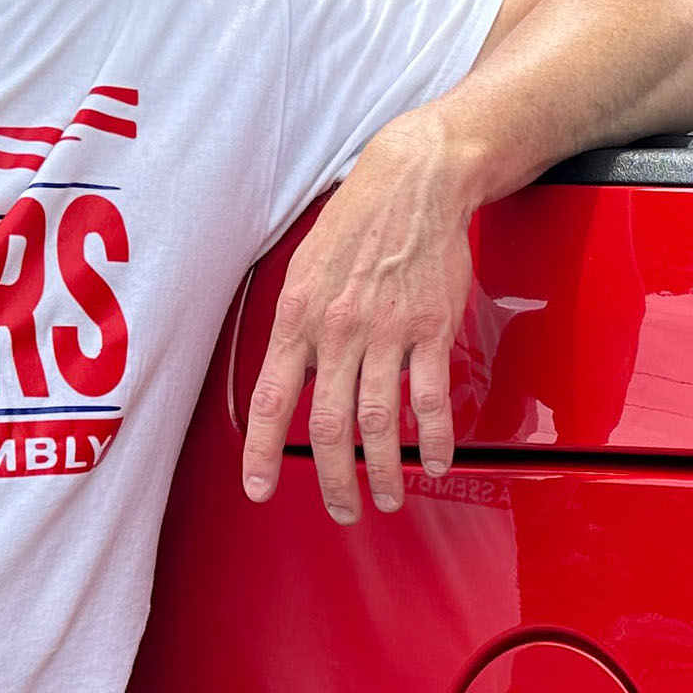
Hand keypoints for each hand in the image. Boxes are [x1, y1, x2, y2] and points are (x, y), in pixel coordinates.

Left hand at [244, 109, 482, 519]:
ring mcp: (388, 332)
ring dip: (383, 473)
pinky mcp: (431, 329)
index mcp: (298, 316)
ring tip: (387, 498)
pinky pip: (430, 398)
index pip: (272, 399)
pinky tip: (433, 461)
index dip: (262, 452)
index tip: (259, 488)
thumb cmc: (357, 223)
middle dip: (333, 481)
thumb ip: (296, 327)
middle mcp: (338, 328)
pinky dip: (432, 438)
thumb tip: (291, 379)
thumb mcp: (304, 268)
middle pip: (329, 426)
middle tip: (342, 510)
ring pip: (379, 422)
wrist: (414, 182)